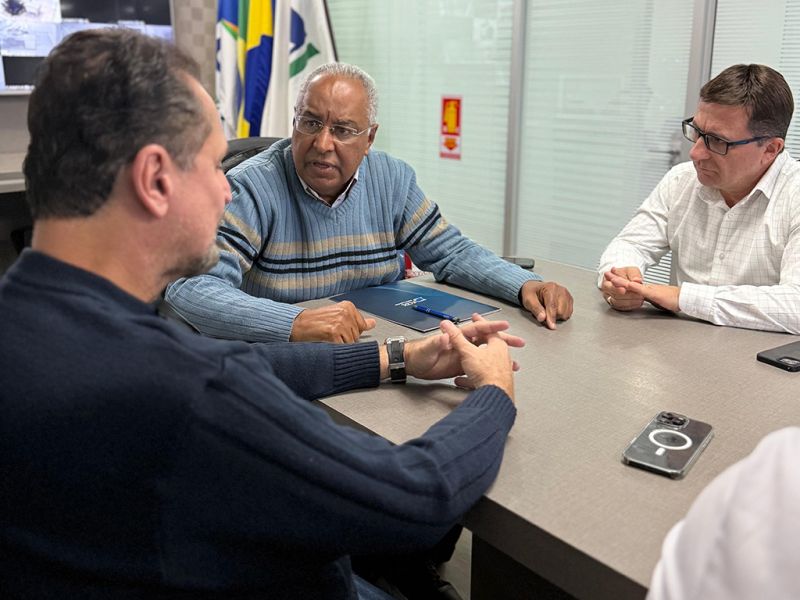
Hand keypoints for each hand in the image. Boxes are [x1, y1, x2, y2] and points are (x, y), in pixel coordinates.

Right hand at [290, 302, 375, 342]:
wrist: (298, 325)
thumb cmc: (315, 321)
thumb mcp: (338, 315)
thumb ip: (356, 320)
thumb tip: (372, 323)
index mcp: (348, 306)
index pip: (362, 325)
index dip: (352, 331)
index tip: (342, 330)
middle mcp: (345, 313)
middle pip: (357, 335)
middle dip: (346, 338)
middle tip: (332, 333)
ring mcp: (340, 322)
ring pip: (351, 342)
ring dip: (340, 343)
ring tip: (329, 336)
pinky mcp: (334, 333)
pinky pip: (342, 346)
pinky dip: (335, 347)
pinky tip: (327, 340)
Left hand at [403, 314, 519, 398]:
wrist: (411, 365)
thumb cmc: (418, 353)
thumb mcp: (428, 348)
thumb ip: (437, 343)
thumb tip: (445, 337)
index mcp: (456, 337)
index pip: (477, 329)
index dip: (491, 326)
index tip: (505, 325)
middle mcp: (462, 345)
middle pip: (487, 340)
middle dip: (504, 340)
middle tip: (519, 342)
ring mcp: (463, 355)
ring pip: (487, 354)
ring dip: (501, 358)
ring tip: (516, 363)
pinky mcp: (461, 366)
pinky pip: (479, 367)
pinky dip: (490, 370)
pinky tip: (499, 374)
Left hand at [519, 280, 572, 328]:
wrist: (536, 289)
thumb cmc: (531, 294)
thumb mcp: (528, 300)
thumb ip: (535, 309)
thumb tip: (542, 318)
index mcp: (551, 288)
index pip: (553, 305)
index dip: (551, 317)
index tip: (551, 326)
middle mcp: (561, 290)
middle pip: (561, 311)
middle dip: (552, 316)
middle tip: (543, 312)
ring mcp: (567, 295)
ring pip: (566, 313)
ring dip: (557, 316)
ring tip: (548, 311)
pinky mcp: (569, 300)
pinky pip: (568, 313)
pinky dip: (562, 315)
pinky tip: (555, 311)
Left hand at [603, 270, 679, 311]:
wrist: (683, 298)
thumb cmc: (672, 299)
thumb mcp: (655, 299)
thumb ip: (647, 298)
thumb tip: (639, 299)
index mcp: (645, 289)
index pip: (630, 284)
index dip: (620, 279)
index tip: (611, 276)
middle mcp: (646, 288)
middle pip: (628, 282)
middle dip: (616, 277)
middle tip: (607, 273)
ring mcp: (649, 290)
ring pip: (633, 285)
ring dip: (621, 281)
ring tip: (611, 278)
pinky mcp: (654, 294)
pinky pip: (643, 290)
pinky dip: (635, 287)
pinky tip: (628, 284)